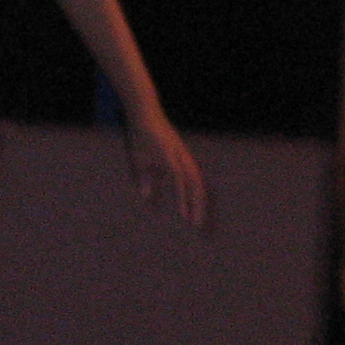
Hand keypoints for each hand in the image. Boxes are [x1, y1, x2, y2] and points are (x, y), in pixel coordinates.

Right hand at [126, 107, 206, 227]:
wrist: (142, 115)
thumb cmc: (143, 138)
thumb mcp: (144, 164)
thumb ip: (148, 182)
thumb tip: (147, 200)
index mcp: (182, 163)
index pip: (195, 186)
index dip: (198, 202)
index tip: (197, 220)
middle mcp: (185, 162)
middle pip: (200, 188)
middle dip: (201, 208)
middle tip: (201, 229)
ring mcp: (180, 159)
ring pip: (194, 187)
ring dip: (195, 206)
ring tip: (194, 224)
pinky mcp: (170, 157)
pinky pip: (180, 181)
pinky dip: (182, 196)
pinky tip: (182, 210)